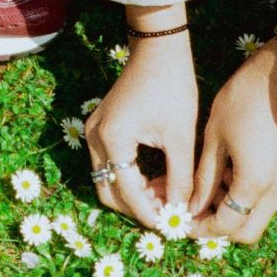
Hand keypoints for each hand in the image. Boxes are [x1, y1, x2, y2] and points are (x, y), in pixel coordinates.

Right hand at [83, 8, 197, 232]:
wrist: (158, 49)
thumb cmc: (172, 86)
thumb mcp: (181, 136)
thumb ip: (180, 178)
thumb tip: (182, 211)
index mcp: (113, 139)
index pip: (127, 192)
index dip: (150, 214)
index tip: (172, 227)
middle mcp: (95, 138)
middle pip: (109, 192)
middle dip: (138, 208)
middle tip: (167, 216)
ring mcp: (94, 132)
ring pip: (108, 180)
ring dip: (134, 194)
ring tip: (166, 198)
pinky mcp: (101, 127)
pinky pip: (110, 164)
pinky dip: (130, 178)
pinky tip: (157, 180)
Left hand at [190, 37, 276, 245]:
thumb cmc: (244, 98)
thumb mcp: (215, 137)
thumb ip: (204, 178)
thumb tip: (192, 206)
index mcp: (255, 182)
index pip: (226, 226)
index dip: (201, 229)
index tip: (182, 220)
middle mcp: (276, 189)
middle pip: (247, 232)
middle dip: (219, 228)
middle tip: (195, 211)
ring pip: (257, 216)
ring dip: (232, 212)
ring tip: (204, 189)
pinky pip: (265, 198)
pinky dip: (244, 198)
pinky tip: (225, 175)